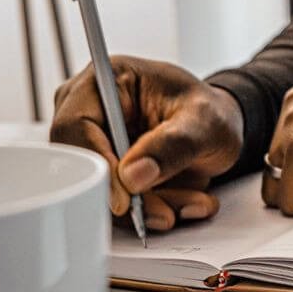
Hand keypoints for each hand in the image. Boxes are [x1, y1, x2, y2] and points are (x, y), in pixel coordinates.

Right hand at [51, 56, 242, 231]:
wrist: (216, 131)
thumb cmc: (208, 113)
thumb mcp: (205, 122)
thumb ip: (174, 144)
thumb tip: (133, 175)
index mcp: (109, 79)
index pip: (76, 124)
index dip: (97, 165)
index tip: (125, 197)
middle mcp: (91, 109)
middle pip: (82, 164)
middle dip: (125, 197)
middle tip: (165, 212)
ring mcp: (94, 142)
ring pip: (97, 190)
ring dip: (142, 208)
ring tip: (187, 203)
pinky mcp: (104, 170)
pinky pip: (112, 203)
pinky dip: (146, 211)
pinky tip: (180, 203)